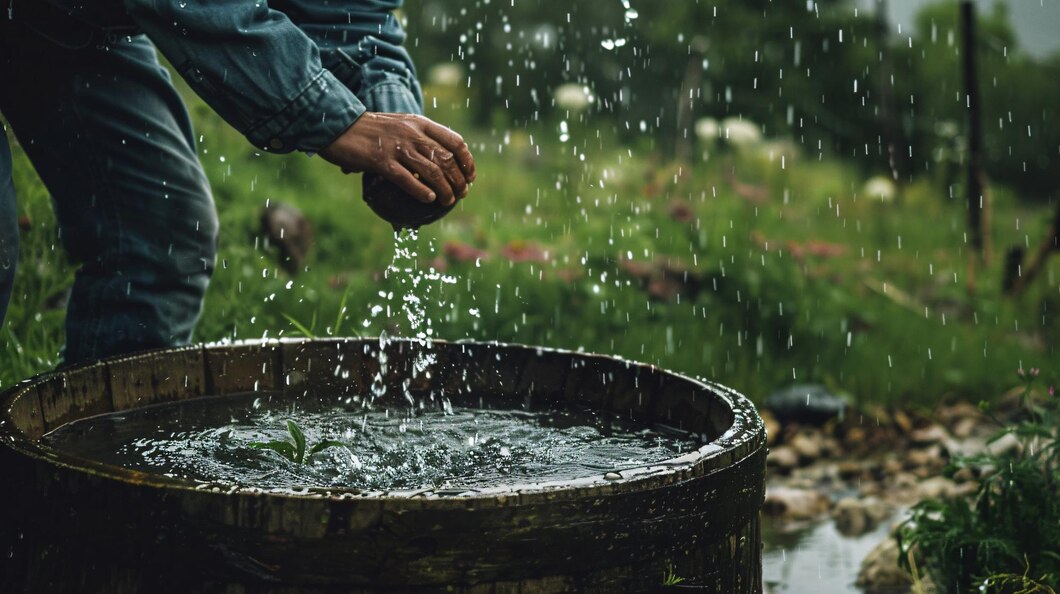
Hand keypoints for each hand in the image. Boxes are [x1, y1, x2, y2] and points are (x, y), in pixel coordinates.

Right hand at [319, 112, 476, 206]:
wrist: (339, 126)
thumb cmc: (369, 130)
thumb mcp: (398, 125)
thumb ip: (417, 137)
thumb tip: (436, 162)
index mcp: (419, 123)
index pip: (454, 141)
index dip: (467, 161)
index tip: (471, 176)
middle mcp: (412, 133)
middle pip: (447, 159)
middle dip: (459, 180)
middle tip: (462, 194)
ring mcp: (397, 147)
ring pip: (431, 171)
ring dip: (445, 190)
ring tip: (448, 201)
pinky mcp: (381, 161)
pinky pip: (407, 179)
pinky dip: (421, 191)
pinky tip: (429, 200)